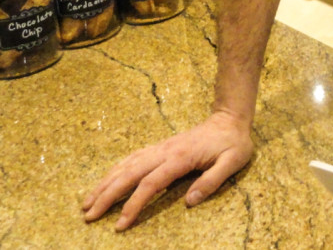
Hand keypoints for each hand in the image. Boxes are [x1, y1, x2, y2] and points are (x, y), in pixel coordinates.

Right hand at [81, 110, 253, 230]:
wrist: (230, 118)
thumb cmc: (233, 142)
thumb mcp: (232, 162)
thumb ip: (212, 181)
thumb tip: (189, 202)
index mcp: (181, 157)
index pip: (150, 183)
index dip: (133, 204)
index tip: (120, 224)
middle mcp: (166, 151)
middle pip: (129, 173)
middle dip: (107, 195)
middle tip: (88, 215)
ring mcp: (161, 147)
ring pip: (126, 164)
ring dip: (105, 182)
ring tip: (87, 202)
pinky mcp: (161, 147)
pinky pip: (133, 158)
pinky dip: (115, 169)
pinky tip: (106, 180)